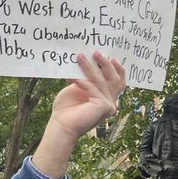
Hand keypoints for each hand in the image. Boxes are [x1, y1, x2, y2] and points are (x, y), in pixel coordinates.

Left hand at [32, 52, 125, 178]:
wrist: (60, 126)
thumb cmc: (66, 109)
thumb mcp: (77, 89)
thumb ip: (84, 79)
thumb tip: (85, 61)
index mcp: (106, 98)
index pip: (117, 82)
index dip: (116, 69)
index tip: (111, 56)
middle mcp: (110, 102)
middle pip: (115, 80)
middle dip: (106, 65)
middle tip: (96, 52)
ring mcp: (109, 105)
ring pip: (102, 82)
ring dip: (89, 68)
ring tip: (79, 57)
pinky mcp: (103, 107)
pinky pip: (92, 88)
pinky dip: (82, 80)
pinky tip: (71, 76)